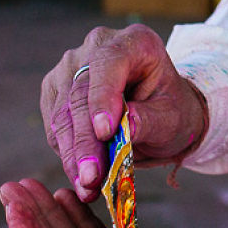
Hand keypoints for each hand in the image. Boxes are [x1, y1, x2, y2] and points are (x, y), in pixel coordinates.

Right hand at [41, 24, 207, 200]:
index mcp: (135, 41)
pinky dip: (66, 153)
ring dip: (72, 154)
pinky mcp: (56, 90)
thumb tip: (122, 131)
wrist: (160, 112)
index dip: (104, 97)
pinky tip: (81, 177)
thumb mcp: (172, 117)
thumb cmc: (171, 110)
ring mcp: (71, 66)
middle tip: (92, 177)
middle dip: (86, 141)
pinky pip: (55, 125)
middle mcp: (97, 45)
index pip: (109, 62)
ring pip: (63, 113)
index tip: (105, 131)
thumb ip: (148, 120)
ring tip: (87, 185)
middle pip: (81, 93)